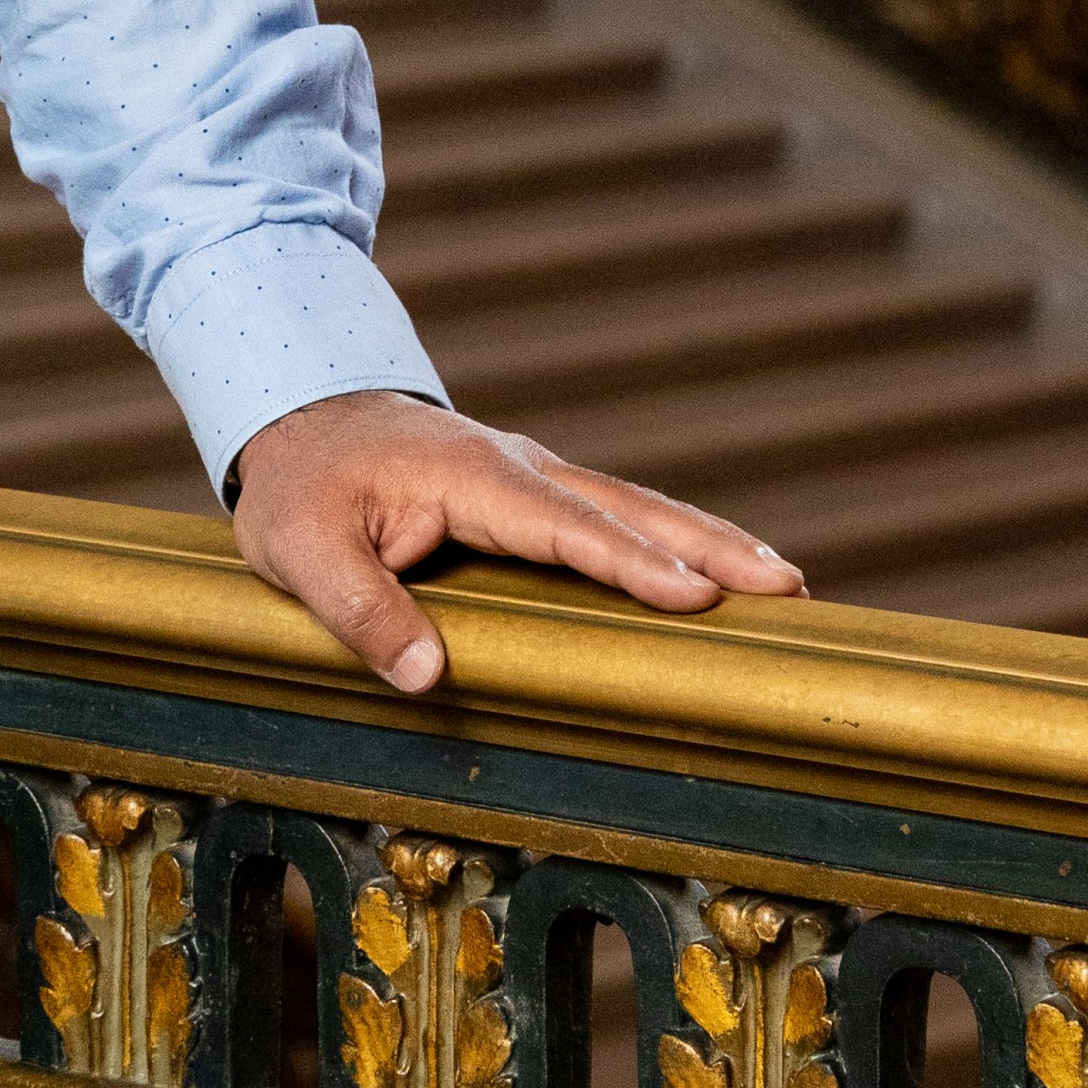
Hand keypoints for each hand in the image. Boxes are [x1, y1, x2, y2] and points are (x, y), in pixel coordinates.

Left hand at [232, 389, 800, 695]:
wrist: (298, 409)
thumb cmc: (301, 484)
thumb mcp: (302, 548)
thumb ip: (360, 609)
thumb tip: (426, 677)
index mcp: (472, 478)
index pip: (564, 525)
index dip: (629, 562)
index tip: (696, 596)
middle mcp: (518, 469)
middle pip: (628, 508)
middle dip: (709, 546)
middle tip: (788, 586)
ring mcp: (532, 476)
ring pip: (634, 507)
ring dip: (708, 541)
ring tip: (786, 583)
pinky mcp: (532, 494)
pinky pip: (613, 516)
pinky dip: (671, 539)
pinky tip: (714, 573)